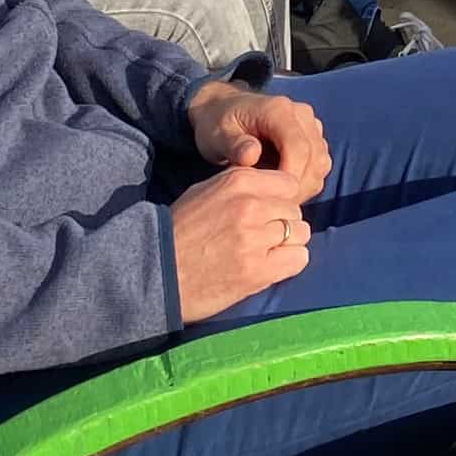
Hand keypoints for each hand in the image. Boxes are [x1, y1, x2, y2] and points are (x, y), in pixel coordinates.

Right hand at [168, 166, 312, 321]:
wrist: (155, 273)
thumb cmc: (178, 231)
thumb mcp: (205, 192)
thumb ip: (242, 186)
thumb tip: (273, 189)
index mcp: (238, 182)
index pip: (288, 183)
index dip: (280, 199)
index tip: (269, 211)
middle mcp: (251, 206)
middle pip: (295, 209)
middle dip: (283, 222)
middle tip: (263, 237)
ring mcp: (256, 239)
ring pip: (300, 233)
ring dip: (287, 243)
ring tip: (265, 252)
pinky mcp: (258, 271)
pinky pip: (298, 259)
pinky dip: (289, 263)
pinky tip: (270, 266)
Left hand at [187, 81, 330, 195]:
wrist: (222, 109)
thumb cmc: (217, 124)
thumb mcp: (217, 134)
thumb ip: (234, 145)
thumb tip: (252, 155)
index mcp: (279, 110)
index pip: (299, 148)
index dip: (290, 177)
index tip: (273, 199)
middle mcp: (301, 115)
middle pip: (315, 158)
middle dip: (298, 186)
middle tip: (273, 205)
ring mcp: (310, 125)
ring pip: (321, 163)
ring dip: (305, 185)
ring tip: (277, 198)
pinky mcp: (313, 136)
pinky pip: (320, 164)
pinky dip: (307, 181)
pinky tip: (284, 189)